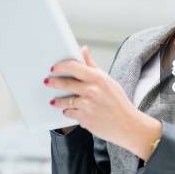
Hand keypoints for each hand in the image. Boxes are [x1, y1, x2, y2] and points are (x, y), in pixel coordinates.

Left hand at [45, 45, 161, 159]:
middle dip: (53, 82)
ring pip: (64, 100)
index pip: (73, 66)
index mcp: (97, 78)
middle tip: (47, 81)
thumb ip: (92, 65)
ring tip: (53, 100)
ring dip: (57, 101)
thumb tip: (83, 49)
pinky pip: (69, 113)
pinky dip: (67, 112)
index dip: (60, 66)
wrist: (127, 125)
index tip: (53, 68)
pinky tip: (67, 111)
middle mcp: (91, 90)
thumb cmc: (118, 101)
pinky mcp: (84, 118)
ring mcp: (87, 105)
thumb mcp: (108, 80)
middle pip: (65, 83)